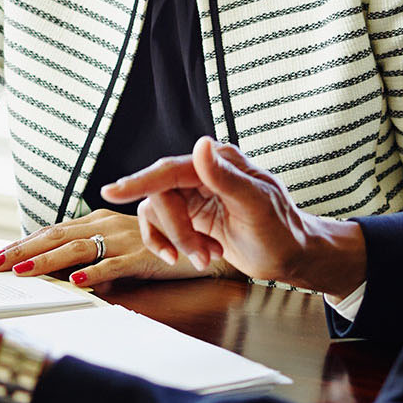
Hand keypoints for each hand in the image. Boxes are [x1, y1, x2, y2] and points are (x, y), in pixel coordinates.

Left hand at [0, 208, 234, 287]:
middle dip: (22, 250)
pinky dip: (95, 273)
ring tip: (23, 271)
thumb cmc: (159, 246)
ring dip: (48, 261)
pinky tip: (76, 282)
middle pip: (56, 236)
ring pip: (79, 249)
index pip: (51, 231)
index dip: (23, 242)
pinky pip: (116, 264)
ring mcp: (124, 239)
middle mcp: (106, 225)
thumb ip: (92, 256)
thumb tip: (61, 272)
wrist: (202, 243)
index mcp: (97, 221)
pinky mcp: (143, 255)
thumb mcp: (119, 247)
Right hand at [103, 137, 365, 295]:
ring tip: (206, 258)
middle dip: (177, 231)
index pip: (169, 169)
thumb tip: (200, 144)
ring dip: (178, 241)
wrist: (292, 256)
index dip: (138, 181)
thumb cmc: (282, 230)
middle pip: (161, 195)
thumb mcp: (256, 203)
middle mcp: (202, 174)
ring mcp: (195, 196)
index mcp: (218, 163)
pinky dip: (174, 246)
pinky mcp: (191, 216)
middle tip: (199, 256)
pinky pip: (162, 228)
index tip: (110, 192)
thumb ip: (224, 175)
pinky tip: (199, 256)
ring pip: (159, 213)